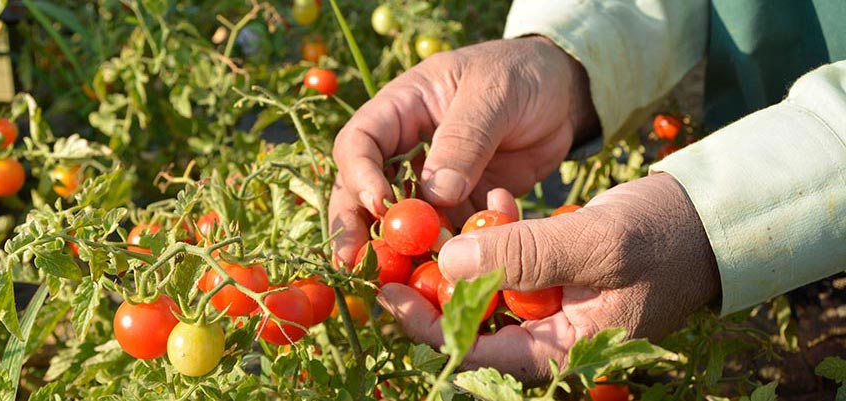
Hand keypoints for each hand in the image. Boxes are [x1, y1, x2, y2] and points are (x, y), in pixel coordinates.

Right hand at [330, 36, 597, 263]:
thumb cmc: (522, 75)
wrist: (563, 93)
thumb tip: (435, 195)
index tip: (379, 205)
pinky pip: (447, 234)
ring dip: (401, 250)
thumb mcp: (495, 94)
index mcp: (401, 109)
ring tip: (398, 282)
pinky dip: (450, 253)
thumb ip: (466, 139)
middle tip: (353, 265)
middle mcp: (406, 149)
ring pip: (403, 221)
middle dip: (357, 227)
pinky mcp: (461, 205)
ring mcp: (432, 181)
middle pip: (364, 190)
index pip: (360, 143)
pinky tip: (458, 269)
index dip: (360, 176)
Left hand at [376, 174, 720, 380]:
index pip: (479, 352)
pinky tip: (498, 201)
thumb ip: (525, 255)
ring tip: (455, 214)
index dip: (428, 326)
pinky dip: (497, 235)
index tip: (387, 293)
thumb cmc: (663, 237)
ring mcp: (548, 306)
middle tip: (399, 250)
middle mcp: (549, 337)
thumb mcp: (595, 243)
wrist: (705, 216)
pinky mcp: (549, 276)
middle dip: (435, 287)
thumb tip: (449, 264)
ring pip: (485, 289)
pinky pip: (508, 264)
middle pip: (472, 323)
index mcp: (562, 351)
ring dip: (466, 253)